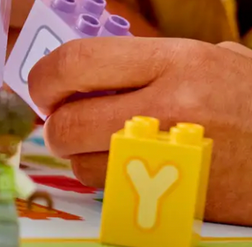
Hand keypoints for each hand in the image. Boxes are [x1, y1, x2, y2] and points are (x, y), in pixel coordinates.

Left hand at [29, 37, 251, 225]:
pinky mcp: (179, 198)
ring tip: (108, 144)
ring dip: (82, 155)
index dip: (43, 78)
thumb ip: (150, 61)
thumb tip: (84, 67)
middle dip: (56, 124)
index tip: (44, 87)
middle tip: (68, 120)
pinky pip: (113, 192)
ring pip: (82, 164)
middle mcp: (171, 106)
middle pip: (66, 122)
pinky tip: (135, 168)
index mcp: (177, 61)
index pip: (75, 62)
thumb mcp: (214, 60)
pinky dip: (109, 181)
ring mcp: (174, 158)